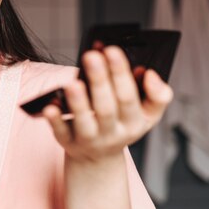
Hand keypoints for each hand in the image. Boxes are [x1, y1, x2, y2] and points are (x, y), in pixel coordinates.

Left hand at [43, 45, 172, 162]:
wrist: (99, 158)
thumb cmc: (122, 125)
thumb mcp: (148, 115)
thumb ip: (158, 94)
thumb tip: (150, 73)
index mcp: (134, 122)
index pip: (129, 97)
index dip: (121, 73)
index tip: (112, 49)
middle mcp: (113, 133)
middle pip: (106, 107)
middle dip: (99, 80)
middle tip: (92, 56)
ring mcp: (89, 140)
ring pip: (84, 122)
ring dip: (79, 102)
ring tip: (74, 82)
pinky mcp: (68, 143)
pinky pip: (61, 132)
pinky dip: (55, 120)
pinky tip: (51, 105)